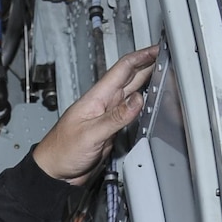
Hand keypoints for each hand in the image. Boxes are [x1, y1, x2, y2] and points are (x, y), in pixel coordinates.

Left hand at [31, 44, 161, 184]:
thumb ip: (116, 117)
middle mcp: (104, 104)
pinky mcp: (112, 130)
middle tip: (166, 56)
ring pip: (132, 93)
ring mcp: (108, 116)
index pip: (122, 70)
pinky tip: (150, 101)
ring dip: (147, 82)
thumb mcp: (90, 133)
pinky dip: (143, 104)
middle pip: (130, 77)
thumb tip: (138, 100)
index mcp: (97, 98)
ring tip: (164, 73)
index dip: (141, 57)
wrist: (55, 172)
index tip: (156, 49)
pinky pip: (131, 112)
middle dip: (148, 64)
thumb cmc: (62, 151)